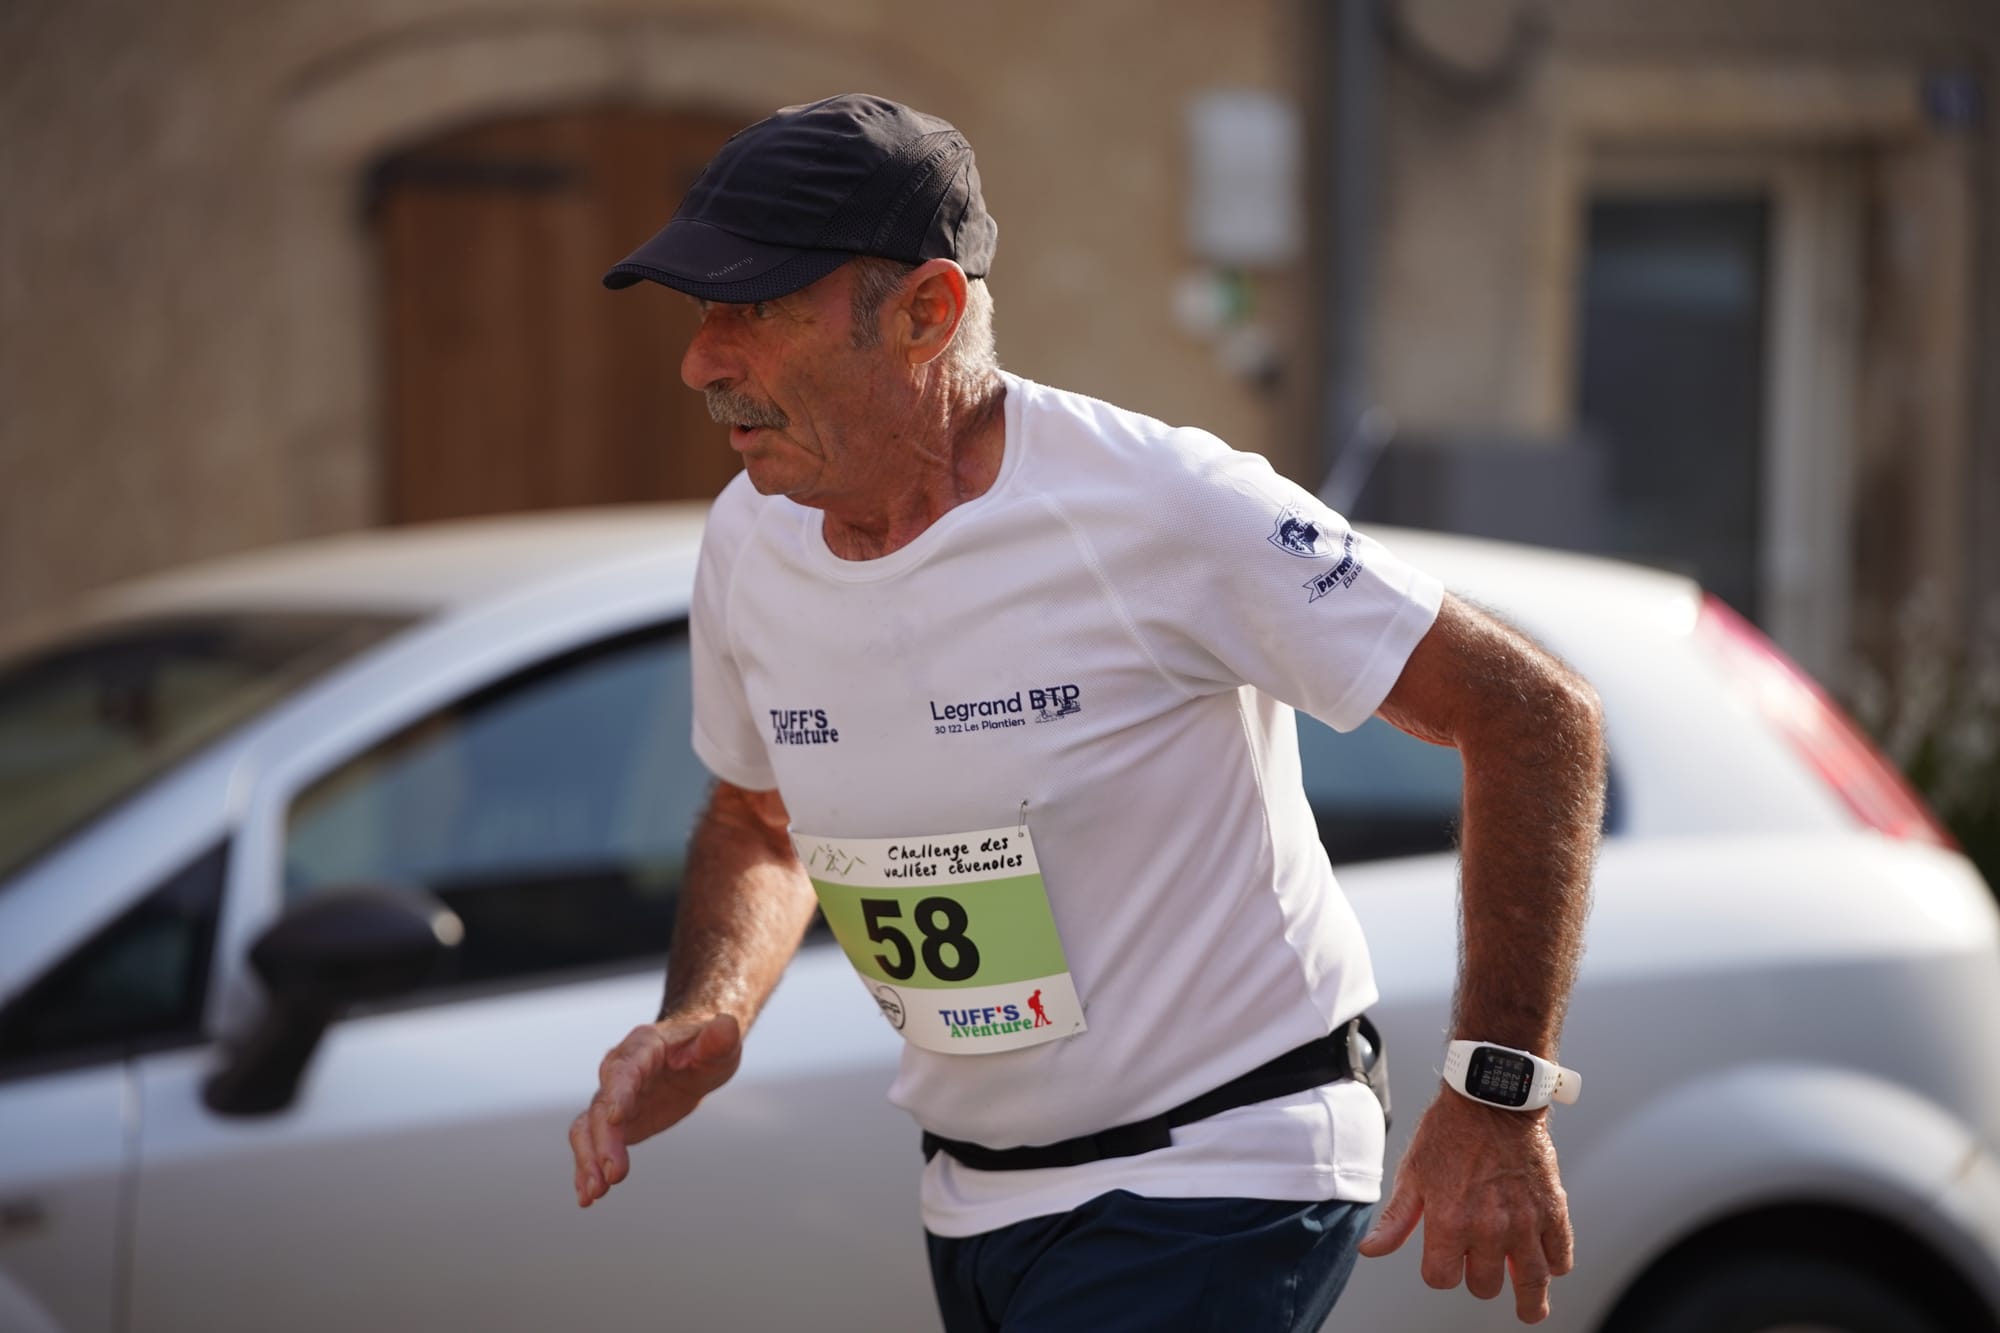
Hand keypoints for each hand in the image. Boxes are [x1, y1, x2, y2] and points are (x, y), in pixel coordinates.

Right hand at [569, 1013, 742, 1207]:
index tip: (617, 1119)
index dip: (620, 1093)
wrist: (695, 1055)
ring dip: (587, 1160)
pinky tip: (588, 1196)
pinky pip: (592, 1144)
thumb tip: (727, 1025)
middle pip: (602, 1106)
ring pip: (588, 1128)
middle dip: (604, 1141)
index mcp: (642, 1047)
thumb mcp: (721, 1042)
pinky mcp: (615, 1123)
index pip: (625, 1070)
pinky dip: (586, 1168)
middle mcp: (618, 1071)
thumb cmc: (708, 1046)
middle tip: (614, 1175)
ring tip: (594, 1194)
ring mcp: (613, 1098)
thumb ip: (719, 1038)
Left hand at [1356, 1087, 1574, 1322]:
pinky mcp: (1554, 1211)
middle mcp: (1489, 1229)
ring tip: (1529, 1309)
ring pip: (1532, 1282)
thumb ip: (1396, 1219)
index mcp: (1449, 1222)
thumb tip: (1372, 1250)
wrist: (1491, 1098)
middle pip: (1484, 1285)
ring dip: (1529, 1300)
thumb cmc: (1448, 1132)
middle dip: (1478, 1278)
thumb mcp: (1412, 1173)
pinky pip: (1561, 1256)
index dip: (1439, 1273)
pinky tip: (1547, 1266)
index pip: (1442, 1278)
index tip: (1443, 1263)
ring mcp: (1525, 1222)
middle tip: (1480, 1266)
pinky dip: (1555, 1266)